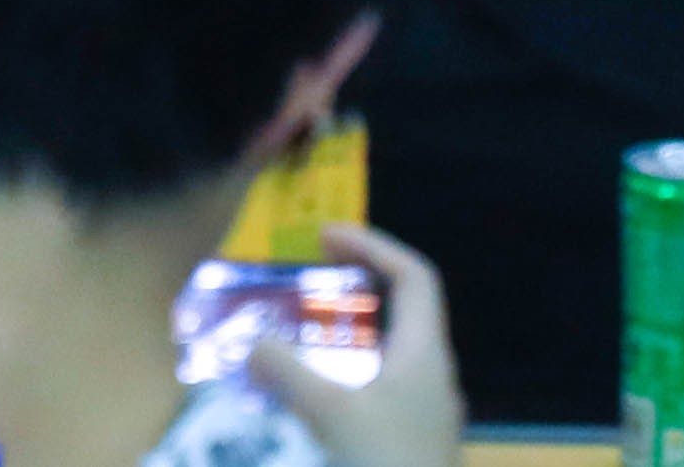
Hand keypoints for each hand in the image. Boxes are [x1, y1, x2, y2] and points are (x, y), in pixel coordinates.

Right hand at [249, 223, 462, 466]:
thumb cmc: (385, 462)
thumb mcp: (329, 413)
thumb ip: (287, 370)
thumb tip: (251, 341)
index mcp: (424, 353)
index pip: (414, 276)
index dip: (373, 246)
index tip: (324, 239)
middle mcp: (432, 375)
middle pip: (404, 310)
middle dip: (354, 289)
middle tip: (305, 283)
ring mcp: (426, 411)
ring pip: (391, 352)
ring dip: (348, 335)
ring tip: (298, 337)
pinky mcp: (413, 441)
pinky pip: (382, 387)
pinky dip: (349, 374)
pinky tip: (313, 397)